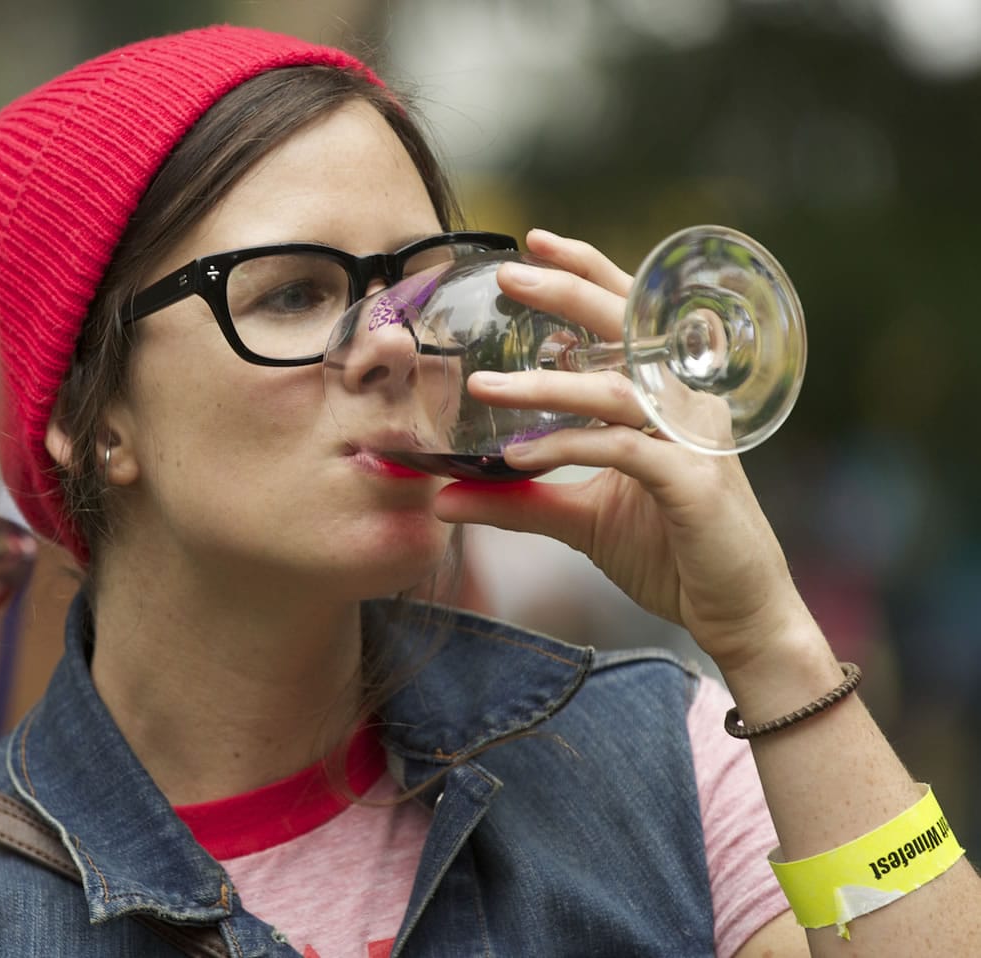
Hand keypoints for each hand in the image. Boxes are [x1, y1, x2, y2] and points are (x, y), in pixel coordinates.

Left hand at [432, 228, 814, 670]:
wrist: (735, 613)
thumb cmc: (668, 552)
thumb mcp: (579, 519)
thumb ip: (518, 499)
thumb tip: (443, 495)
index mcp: (666, 396)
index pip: (628, 317)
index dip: (588, 273)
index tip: (534, 242)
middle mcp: (685, 404)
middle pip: (628, 329)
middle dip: (568, 293)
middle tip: (510, 273)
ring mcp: (694, 440)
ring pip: (615, 391)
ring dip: (546, 385)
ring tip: (483, 386)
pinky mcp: (692, 483)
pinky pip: (622, 450)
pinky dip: (568, 447)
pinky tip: (518, 456)